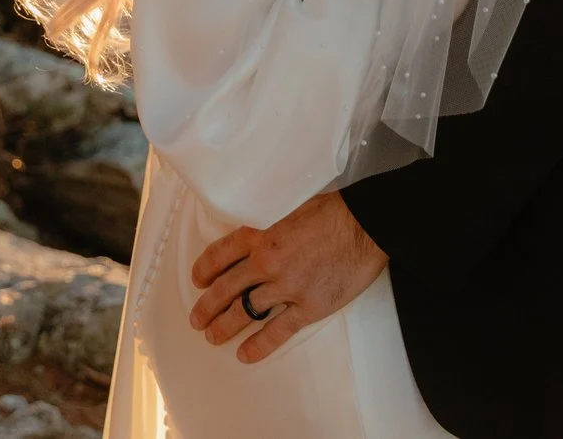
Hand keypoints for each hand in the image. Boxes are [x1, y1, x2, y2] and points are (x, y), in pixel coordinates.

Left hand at [189, 192, 387, 362]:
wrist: (365, 226)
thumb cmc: (332, 211)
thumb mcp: (288, 207)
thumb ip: (268, 225)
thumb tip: (255, 234)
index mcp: (260, 233)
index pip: (220, 254)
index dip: (204, 270)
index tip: (198, 281)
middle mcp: (266, 262)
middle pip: (226, 289)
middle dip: (207, 307)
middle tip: (197, 319)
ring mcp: (286, 287)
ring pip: (245, 312)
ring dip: (224, 327)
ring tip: (213, 337)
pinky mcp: (308, 307)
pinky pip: (277, 331)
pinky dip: (258, 346)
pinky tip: (244, 354)